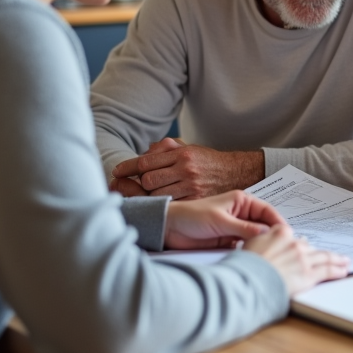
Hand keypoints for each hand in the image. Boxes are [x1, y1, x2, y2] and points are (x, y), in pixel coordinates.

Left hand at [112, 137, 265, 198]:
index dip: (127, 167)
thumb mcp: (189, 148)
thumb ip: (166, 148)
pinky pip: (171, 205)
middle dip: (139, 183)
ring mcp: (191, 186)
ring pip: (157, 195)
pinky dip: (162, 204)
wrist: (236, 172)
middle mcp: (186, 169)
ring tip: (148, 194)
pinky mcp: (196, 200)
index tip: (116, 171)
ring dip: (149, 196)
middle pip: (148, 180)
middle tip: (135, 184)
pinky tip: (161, 202)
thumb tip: (144, 152)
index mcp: (182, 154)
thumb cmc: (207, 160)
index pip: (146, 161)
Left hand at [164, 190, 284, 248]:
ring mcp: (235, 228)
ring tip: (272, 256)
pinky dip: (251, 252)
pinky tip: (255, 259)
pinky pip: (245, 247)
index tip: (288, 234)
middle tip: (283, 248)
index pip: (267, 211)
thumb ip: (244, 228)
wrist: (169, 228)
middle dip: (273, 235)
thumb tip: (267, 234)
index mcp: (242, 201)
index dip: (278, 222)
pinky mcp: (228, 242)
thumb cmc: (192, 216)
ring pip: (256, 238)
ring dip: (262, 245)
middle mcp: (241, 214)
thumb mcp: (220, 221)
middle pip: (264, 225)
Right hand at [243, 224, 349, 294]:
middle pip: (310, 247)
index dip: (299, 244)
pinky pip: (328, 270)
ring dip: (336, 259)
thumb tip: (268, 243)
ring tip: (344, 261)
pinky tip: (343, 271)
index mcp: (280, 233)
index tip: (305, 246)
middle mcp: (294, 243)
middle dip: (319, 253)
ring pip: (324, 257)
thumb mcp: (251, 244)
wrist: (249, 280)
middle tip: (330, 255)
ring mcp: (303, 258)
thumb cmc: (245, 266)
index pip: (294, 237)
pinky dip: (337, 270)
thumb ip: (264, 240)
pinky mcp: (309, 274)